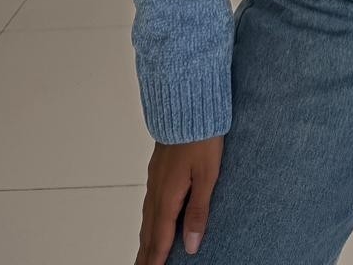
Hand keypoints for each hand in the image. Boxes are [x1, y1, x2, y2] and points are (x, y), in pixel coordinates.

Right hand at [135, 136, 222, 262]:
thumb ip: (198, 211)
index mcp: (168, 195)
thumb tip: (191, 245)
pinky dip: (148, 219)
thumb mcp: (207, 175)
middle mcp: (157, 189)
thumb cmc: (201, 136)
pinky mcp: (158, 168)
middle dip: (145, 254)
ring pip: (147, 216)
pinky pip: (149, 201)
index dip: (157, 259)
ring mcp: (155, 177)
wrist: (187, 104)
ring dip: (145, 238)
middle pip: (149, 231)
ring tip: (144, 254)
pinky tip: (152, 219)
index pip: (161, 237)